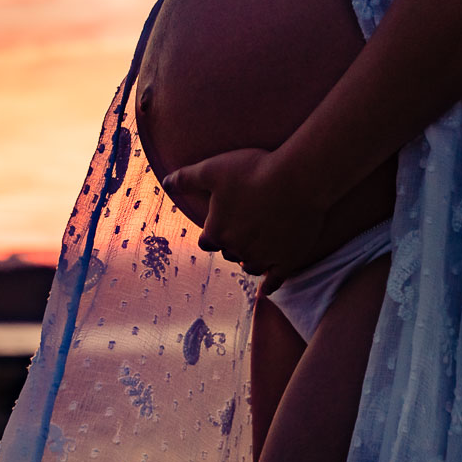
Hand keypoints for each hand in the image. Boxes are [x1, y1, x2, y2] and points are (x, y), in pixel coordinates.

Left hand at [163, 146, 324, 278]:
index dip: (212, 233)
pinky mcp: (287, 261)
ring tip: (254, 252)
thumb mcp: (212, 169)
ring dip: (248, 260)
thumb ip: (186, 178)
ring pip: (249, 266)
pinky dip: (270, 286)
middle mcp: (237, 248)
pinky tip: (267, 291)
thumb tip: (165, 182)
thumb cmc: (253, 171)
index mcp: (217, 231)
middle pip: (228, 253)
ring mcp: (263, 257)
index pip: (207, 241)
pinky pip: (275, 281)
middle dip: (232, 244)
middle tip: (242, 231)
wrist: (297, 180)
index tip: (218, 226)